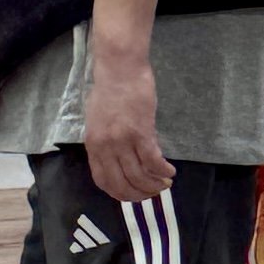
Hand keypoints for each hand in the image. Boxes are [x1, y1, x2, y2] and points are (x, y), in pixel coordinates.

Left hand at [84, 44, 173, 202]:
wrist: (119, 68)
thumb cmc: (109, 89)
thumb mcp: (98, 120)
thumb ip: (105, 141)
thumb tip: (118, 159)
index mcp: (93, 144)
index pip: (103, 181)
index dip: (119, 193)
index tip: (132, 195)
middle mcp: (106, 147)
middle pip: (122, 184)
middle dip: (139, 195)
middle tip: (152, 194)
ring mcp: (123, 141)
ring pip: (139, 177)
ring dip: (154, 186)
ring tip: (164, 184)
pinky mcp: (141, 133)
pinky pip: (153, 162)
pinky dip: (163, 171)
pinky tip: (170, 172)